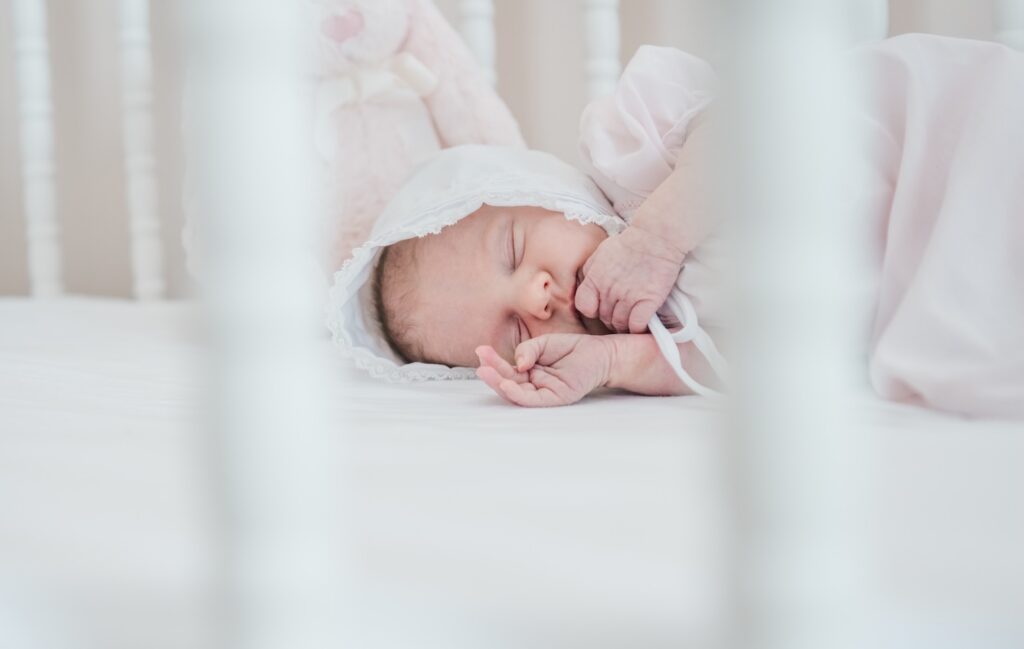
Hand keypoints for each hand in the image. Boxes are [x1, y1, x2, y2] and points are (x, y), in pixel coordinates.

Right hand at [474, 334, 613, 406]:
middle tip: (479, 363)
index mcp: (530, 373)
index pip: (508, 370)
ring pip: (516, 393)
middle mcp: (534, 385)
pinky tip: (506, 384)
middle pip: (509, 382)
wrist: (599, 352)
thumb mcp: (543, 343)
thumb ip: (528, 350)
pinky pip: (532, 400)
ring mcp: (544, 393)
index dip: (494, 362)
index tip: (481, 351)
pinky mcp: (555, 398)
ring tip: (485, 372)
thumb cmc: (573, 349)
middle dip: (493, 373)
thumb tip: (517, 363)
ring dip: (499, 384)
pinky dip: (517, 394)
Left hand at [574, 225, 684, 333]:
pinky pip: (637, 325)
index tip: (600, 308)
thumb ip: (589, 274)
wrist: (655, 238)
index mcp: (595, 279)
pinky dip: (638, 328)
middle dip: (610, 319)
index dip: (592, 310)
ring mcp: (629, 297)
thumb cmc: (628, 244)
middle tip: (619, 314)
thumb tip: (584, 289)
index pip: (584, 306)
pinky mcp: (648, 301)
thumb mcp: (599, 255)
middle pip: (604, 318)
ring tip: (630, 320)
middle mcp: (609, 290)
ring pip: (620, 324)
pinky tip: (641, 323)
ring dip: (624, 325)